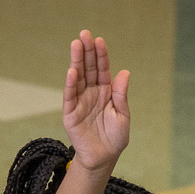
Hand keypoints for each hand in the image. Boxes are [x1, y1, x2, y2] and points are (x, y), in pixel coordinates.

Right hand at [62, 30, 129, 171]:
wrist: (104, 158)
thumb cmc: (115, 137)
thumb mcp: (122, 115)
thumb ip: (121, 95)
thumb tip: (124, 72)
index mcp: (105, 92)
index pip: (102, 70)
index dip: (101, 56)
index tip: (99, 40)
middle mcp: (91, 93)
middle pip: (88, 69)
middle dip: (87, 52)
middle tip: (84, 34)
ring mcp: (80, 101)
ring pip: (77, 78)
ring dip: (76, 61)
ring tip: (76, 45)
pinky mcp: (70, 113)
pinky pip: (70, 96)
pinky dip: (71, 84)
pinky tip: (72, 71)